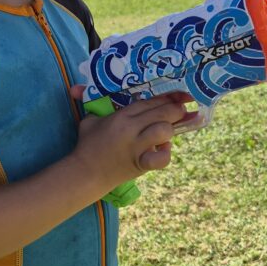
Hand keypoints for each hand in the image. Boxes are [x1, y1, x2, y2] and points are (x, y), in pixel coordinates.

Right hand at [69, 87, 190, 199]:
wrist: (86, 173)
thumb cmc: (88, 146)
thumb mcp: (89, 121)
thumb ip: (98, 107)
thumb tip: (93, 92)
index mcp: (121, 117)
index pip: (149, 102)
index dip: (166, 98)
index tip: (176, 97)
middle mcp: (131, 129)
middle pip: (163, 113)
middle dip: (176, 110)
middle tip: (180, 111)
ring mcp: (137, 147)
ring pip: (165, 131)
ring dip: (170, 130)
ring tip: (168, 131)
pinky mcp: (140, 164)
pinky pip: (162, 158)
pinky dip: (165, 153)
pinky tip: (162, 149)